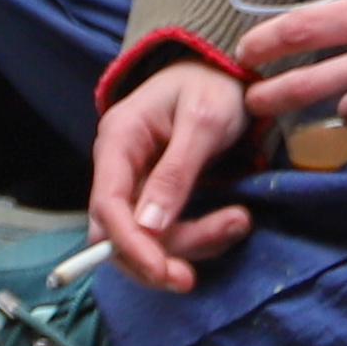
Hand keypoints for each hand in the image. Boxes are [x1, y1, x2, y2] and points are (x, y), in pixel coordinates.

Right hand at [85, 59, 259, 294]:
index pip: (107, 206)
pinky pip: (168, 233)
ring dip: (189, 246)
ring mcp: (137, 183)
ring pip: (147, 239)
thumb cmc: (213, 84)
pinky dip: (198, 238)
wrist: (225, 71)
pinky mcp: (158, 196)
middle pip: (120, 233)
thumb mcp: (203, 121)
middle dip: (158, 258)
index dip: (129, 246)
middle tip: (196, 275)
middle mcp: (119, 166)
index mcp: (119, 140)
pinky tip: (232, 222)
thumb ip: (176, 172)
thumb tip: (149, 228)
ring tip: (239, 223)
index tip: (165, 272)